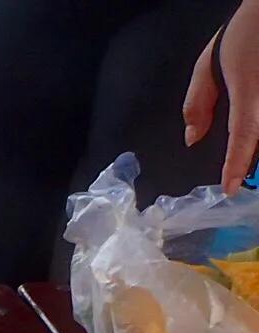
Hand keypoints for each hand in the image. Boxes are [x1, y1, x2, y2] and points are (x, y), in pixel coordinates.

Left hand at [186, 2, 258, 191]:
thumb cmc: (246, 33)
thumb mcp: (211, 64)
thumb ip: (198, 103)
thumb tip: (193, 138)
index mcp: (249, 89)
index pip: (244, 134)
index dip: (237, 164)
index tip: (230, 187)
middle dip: (252, 161)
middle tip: (238, 181)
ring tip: (247, 166)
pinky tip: (254, 141)